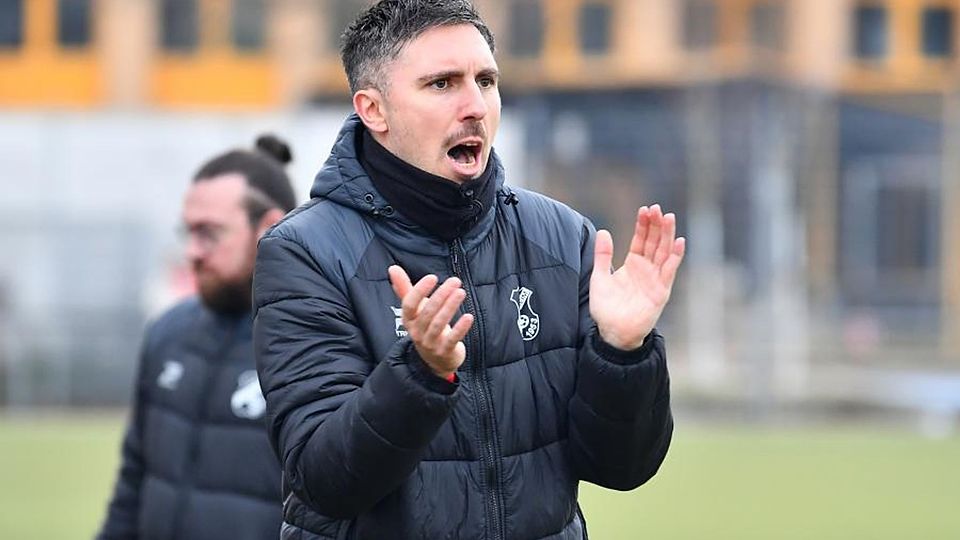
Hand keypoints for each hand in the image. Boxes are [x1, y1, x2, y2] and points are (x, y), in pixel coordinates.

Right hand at [388, 265, 473, 378]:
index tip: (432, 277)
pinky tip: (468, 317)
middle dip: (441, 295)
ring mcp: (430, 343)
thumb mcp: (414, 310)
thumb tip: (392, 268)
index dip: (419, 291)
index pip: (409, 305)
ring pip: (439, 324)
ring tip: (461, 292)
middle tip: (454, 281)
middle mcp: (417, 332)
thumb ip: (404, 288)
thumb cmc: (424, 327)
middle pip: (427, 313)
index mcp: (408, 320)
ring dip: (450, 307)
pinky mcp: (445, 351)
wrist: (435, 360)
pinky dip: (460, 328)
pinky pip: (452, 339)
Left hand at [590, 205, 685, 349]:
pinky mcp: (661, 291)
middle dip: (656, 225)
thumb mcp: (600, 277)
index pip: (640, 239)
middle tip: (657, 208)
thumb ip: (602, 255)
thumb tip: (603, 231)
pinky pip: (669, 271)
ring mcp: (655, 279)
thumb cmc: (606, 308)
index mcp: (633, 264)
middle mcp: (647, 269)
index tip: (645, 209)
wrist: (612, 332)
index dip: (643, 225)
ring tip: (668, 217)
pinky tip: (679, 241)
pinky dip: (674, 257)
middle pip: (654, 242)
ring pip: (663, 252)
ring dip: (667, 235)